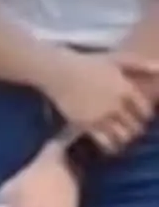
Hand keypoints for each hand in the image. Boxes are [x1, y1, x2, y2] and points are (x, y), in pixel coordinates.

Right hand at [41, 51, 156, 153]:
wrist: (61, 73)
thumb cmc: (89, 64)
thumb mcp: (117, 59)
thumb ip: (140, 65)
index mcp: (126, 90)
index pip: (145, 110)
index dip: (146, 116)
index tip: (142, 117)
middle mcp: (116, 105)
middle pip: (135, 125)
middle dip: (136, 129)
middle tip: (131, 129)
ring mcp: (101, 116)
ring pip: (122, 136)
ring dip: (124, 139)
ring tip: (121, 138)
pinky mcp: (86, 125)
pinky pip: (103, 141)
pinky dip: (110, 146)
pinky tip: (110, 147)